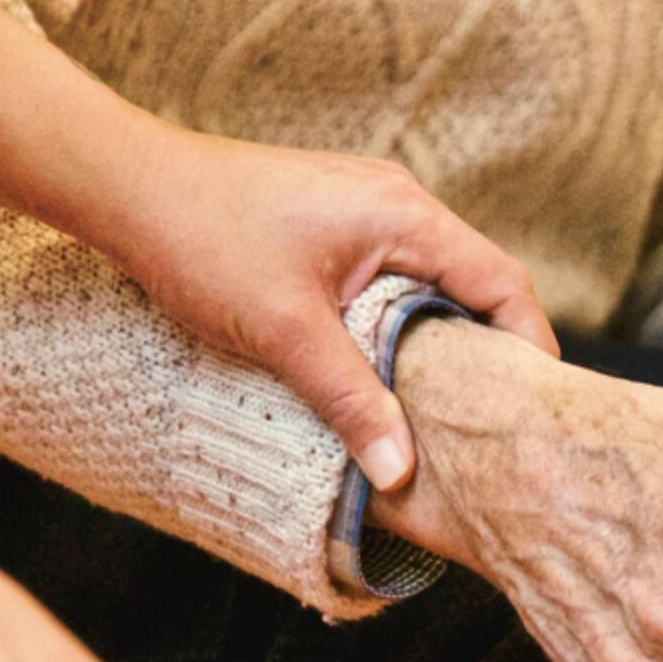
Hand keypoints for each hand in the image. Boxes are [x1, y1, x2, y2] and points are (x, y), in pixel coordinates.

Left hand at [100, 127, 557, 490]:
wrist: (128, 188)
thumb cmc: (204, 240)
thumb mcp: (286, 332)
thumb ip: (352, 400)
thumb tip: (402, 472)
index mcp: (404, 215)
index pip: (502, 282)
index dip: (529, 347)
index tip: (534, 409)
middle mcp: (396, 204)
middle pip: (474, 285)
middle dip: (487, 354)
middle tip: (491, 424)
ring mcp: (363, 211)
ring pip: (429, 286)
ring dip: (437, 343)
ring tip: (440, 411)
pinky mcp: (332, 227)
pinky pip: (390, 281)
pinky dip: (398, 327)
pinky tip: (381, 373)